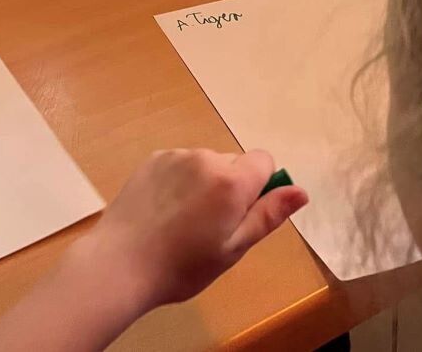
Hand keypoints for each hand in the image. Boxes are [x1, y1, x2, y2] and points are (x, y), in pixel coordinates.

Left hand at [73, 148, 308, 312]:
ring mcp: (175, 156)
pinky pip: (181, 164)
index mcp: (231, 180)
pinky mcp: (152, 159)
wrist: (121, 263)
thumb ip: (268, 215)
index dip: (261, 187)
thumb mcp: (234, 248)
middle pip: (234, 163)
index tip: (243, 214)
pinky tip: (165, 210)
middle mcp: (205, 158)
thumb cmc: (183, 265)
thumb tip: (301, 190)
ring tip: (184, 221)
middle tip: (211, 226)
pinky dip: (181, 181)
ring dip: (205, 183)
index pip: (264, 161)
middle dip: (232, 187)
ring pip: (206, 164)